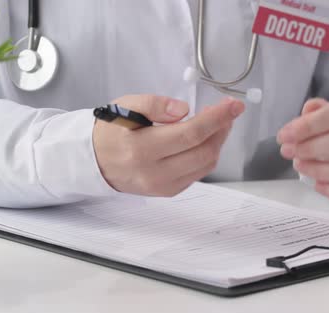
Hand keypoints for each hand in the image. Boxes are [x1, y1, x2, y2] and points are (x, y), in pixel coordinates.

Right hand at [93, 95, 244, 196]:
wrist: (94, 162)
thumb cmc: (111, 131)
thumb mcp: (125, 106)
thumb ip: (154, 105)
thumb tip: (184, 110)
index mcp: (141, 149)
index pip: (190, 134)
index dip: (217, 118)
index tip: (233, 105)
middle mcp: (153, 173)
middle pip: (203, 151)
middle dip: (222, 128)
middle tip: (226, 110)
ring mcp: (162, 186)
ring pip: (205, 164)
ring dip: (217, 141)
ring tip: (215, 122)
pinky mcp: (168, 191)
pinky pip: (197, 173)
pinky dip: (206, 154)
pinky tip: (202, 139)